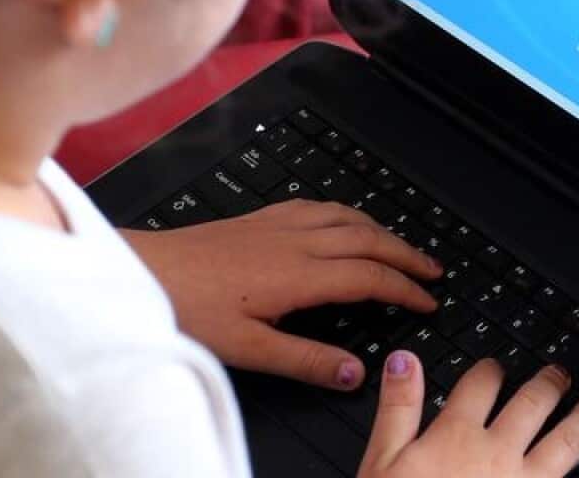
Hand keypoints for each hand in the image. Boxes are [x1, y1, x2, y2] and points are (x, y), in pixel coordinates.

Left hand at [122, 200, 442, 390]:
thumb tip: (354, 373)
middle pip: (369, 239)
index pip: (370, 276)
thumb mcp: (248, 348)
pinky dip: (347, 213)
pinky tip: (344, 220)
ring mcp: (278, 224)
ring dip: (382, 229)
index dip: (405, 288)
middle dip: (407, 254)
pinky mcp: (260, 217)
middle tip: (434, 270)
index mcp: (299, 274)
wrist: (144, 269)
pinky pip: (319, 206)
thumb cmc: (188, 308)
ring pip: (347, 217)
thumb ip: (305, 360)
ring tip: (402, 245)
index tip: (427, 300)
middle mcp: (295, 241)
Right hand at [359, 352, 578, 477]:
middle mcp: (500, 454)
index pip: (478, 387)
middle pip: (531, 406)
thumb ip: (397, 410)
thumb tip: (405, 360)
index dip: (488, 371)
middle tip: (560, 374)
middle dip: (547, 385)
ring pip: (567, 442)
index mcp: (456, 437)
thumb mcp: (381, 464)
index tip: (494, 367)